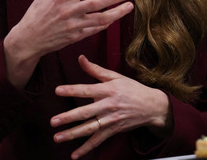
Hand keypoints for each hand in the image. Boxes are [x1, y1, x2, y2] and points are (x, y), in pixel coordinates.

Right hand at [3, 0, 133, 85]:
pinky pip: (95, 30)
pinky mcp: (76, 37)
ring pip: (100, 19)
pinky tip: (114, 18)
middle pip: (96, 3)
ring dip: (117, 13)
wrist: (29, 39)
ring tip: (129, 6)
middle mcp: (69, 11)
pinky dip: (106, 24)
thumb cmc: (36, 13)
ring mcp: (74, 26)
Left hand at [50, 55, 171, 158]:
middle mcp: (108, 106)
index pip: (87, 90)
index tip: (57, 90)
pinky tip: (75, 155)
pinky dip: (86, 148)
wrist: (153, 107)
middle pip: (86, 112)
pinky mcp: (113, 130)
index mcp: (107, 90)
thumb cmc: (132, 89)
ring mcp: (111, 120)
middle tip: (53, 121)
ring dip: (72, 134)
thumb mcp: (115, 76)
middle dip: (68, 117)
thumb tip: (80, 57)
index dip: (72, 90)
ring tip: (57, 137)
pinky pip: (98, 141)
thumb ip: (95, 69)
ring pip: (89, 129)